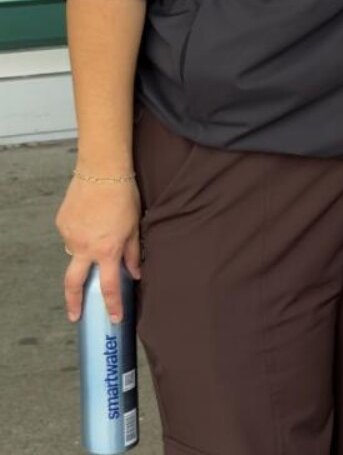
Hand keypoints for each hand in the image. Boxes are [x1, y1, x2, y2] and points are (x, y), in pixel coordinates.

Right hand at [57, 177, 141, 322]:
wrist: (102, 170)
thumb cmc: (124, 195)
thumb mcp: (135, 226)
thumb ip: (134, 252)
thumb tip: (135, 273)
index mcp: (106, 250)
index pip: (108, 286)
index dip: (112, 305)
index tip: (115, 318)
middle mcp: (84, 247)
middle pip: (73, 284)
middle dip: (74, 303)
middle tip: (75, 315)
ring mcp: (69, 236)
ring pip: (75, 254)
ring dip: (85, 253)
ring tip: (99, 231)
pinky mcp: (61, 224)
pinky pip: (70, 237)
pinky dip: (80, 235)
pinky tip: (91, 219)